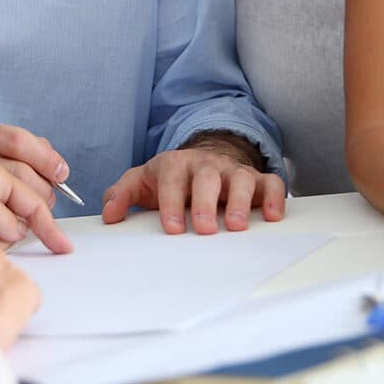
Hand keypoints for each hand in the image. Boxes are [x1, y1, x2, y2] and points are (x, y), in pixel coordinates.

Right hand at [0, 157, 71, 256]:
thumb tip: (44, 171)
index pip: (21, 139)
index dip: (47, 159)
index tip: (62, 175)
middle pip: (28, 170)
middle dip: (43, 195)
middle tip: (47, 215)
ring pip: (22, 200)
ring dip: (21, 221)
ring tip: (2, 227)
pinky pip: (11, 224)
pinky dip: (6, 236)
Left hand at [101, 142, 284, 234]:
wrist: (206, 155)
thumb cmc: (173, 177)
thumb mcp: (144, 181)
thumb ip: (123, 194)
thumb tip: (108, 215)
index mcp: (176, 165)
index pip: (172, 179)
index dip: (171, 202)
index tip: (171, 227)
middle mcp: (207, 166)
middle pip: (207, 178)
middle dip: (206, 203)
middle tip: (204, 228)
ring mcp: (233, 171)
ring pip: (241, 179)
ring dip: (241, 202)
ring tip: (237, 226)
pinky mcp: (258, 180)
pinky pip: (271, 183)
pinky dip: (275, 197)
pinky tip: (273, 216)